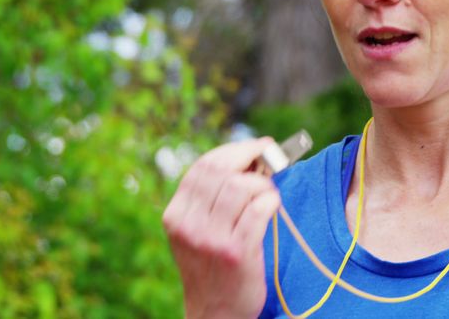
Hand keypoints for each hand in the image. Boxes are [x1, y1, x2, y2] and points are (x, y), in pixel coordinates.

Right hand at [162, 137, 281, 318]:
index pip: (204, 166)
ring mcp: (211, 239)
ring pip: (241, 187)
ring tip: (268, 193)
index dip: (235, 150)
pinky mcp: (236, 253)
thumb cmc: (212, 266)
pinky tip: (272, 207)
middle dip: (253, 158)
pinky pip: (258, 210)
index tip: (257, 146)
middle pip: (223, 171)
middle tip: (270, 161)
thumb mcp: (196, 231)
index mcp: (176, 214)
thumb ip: (210, 198)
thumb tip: (247, 158)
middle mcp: (189, 225)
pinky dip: (271, 201)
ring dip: (264, 183)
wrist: (215, 312)